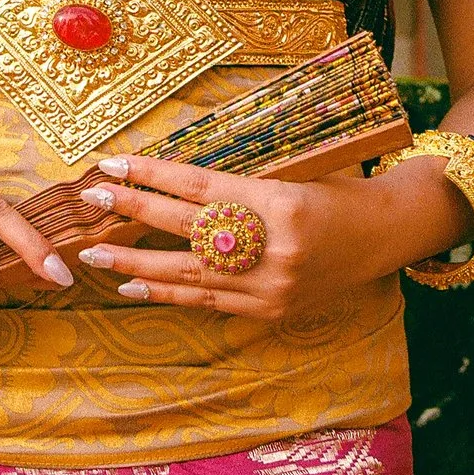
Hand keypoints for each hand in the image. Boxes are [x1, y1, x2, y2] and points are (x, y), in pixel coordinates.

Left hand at [75, 149, 434, 327]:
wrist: (382, 235)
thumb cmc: (336, 192)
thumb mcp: (289, 175)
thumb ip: (236, 187)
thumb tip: (170, 183)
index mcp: (279, 203)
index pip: (199, 188)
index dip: (153, 176)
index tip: (114, 165)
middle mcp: (273, 247)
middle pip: (186, 229)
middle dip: (133, 213)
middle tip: (90, 199)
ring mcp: (271, 285)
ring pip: (189, 273)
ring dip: (136, 264)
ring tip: (94, 254)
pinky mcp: (271, 309)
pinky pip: (208, 301)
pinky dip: (169, 293)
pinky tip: (135, 285)